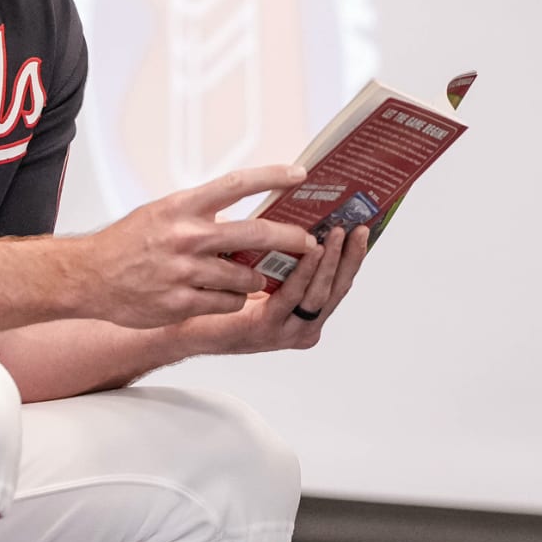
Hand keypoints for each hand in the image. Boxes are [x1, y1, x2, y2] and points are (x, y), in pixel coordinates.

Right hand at [78, 165, 319, 328]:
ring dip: (255, 277)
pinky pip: (228, 303)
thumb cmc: (128, 243)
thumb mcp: (163, 213)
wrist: (88, 276)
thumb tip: (246, 212)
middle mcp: (185, 236)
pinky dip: (233, 300)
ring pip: (246, 276)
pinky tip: (222, 295)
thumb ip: (201, 213)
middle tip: (309, 241)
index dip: (273, 176)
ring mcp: (183, 272)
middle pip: (254, 232)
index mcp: (181, 207)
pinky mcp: (180, 303)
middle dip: (290, 237)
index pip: (237, 184)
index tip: (301, 174)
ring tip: (251, 276)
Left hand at [176, 224, 372, 356]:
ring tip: (338, 234)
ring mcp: (285, 331)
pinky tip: (312, 252)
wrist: (176, 319)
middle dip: (350, 257)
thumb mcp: (258, 267)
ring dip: (331, 261)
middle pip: (337, 289)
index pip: (338, 283)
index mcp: (303, 313)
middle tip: (359, 228)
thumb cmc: (213, 290)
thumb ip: (280, 252)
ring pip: (319, 294)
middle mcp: (301, 326)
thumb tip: (302, 210)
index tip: (364, 230)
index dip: (353, 257)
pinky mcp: (265, 329)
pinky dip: (305, 273)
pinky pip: (292, 297)